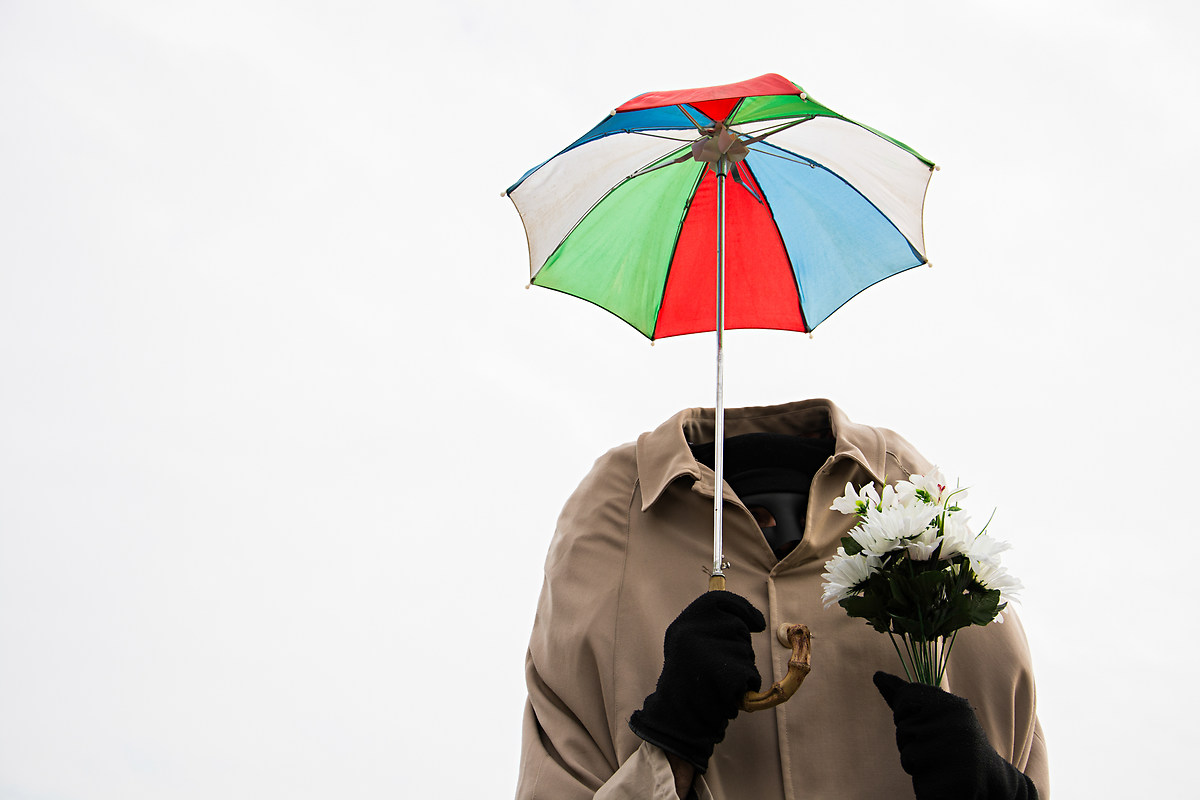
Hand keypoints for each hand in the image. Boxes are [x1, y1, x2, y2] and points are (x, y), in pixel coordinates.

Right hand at [629, 591, 764, 772]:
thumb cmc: (688, 682)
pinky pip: (751, 674)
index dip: (743, 608)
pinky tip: (727, 693)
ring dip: (741, 668)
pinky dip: (746, 686)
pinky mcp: (725, 675)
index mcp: (683, 624)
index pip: (720, 599)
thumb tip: (746, 617)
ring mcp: (709, 653)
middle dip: (739, 647)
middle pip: (738, 628)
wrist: (677, 719)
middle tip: (720, 666)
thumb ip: (710, 627)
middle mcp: (693, 634)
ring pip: (747, 654)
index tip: (757, 622)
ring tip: (718, 681)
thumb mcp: (688, 646)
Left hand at [874, 672, 1037, 799]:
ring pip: (908, 758)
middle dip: (912, 743)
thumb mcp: (933, 714)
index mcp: (952, 705)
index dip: (908, 716)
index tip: (929, 724)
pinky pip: (919, 783)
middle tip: (939, 749)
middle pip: (904, 731)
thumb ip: (906, 697)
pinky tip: (943, 782)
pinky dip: (926, 785)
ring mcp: (956, 753)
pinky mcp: (955, 784)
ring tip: (943, 765)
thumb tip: (877, 675)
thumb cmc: (954, 744)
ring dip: (919, 766)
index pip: (905, 701)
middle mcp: (956, 725)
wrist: (992, 781)